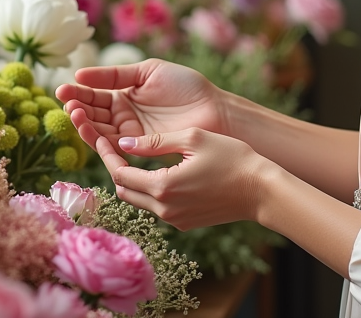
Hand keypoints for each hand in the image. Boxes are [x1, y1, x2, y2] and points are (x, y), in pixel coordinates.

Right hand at [55, 59, 228, 153]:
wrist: (215, 110)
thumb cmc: (186, 86)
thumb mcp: (148, 72)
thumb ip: (115, 75)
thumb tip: (79, 73)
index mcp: (125, 93)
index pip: (95, 94)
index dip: (78, 92)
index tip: (62, 90)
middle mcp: (125, 115)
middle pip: (93, 113)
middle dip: (78, 109)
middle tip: (66, 104)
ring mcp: (131, 133)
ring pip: (100, 130)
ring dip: (85, 124)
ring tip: (74, 115)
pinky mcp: (140, 148)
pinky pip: (115, 145)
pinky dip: (100, 139)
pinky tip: (89, 129)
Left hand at [95, 129, 269, 230]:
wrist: (261, 190)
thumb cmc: (231, 157)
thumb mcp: (192, 139)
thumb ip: (155, 142)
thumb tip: (124, 143)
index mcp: (162, 187)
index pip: (120, 174)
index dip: (106, 155)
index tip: (100, 137)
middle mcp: (164, 209)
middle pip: (124, 190)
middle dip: (115, 168)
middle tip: (112, 145)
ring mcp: (175, 219)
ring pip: (139, 200)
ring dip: (132, 180)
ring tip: (131, 156)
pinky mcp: (185, 223)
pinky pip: (157, 206)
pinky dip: (150, 189)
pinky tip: (157, 171)